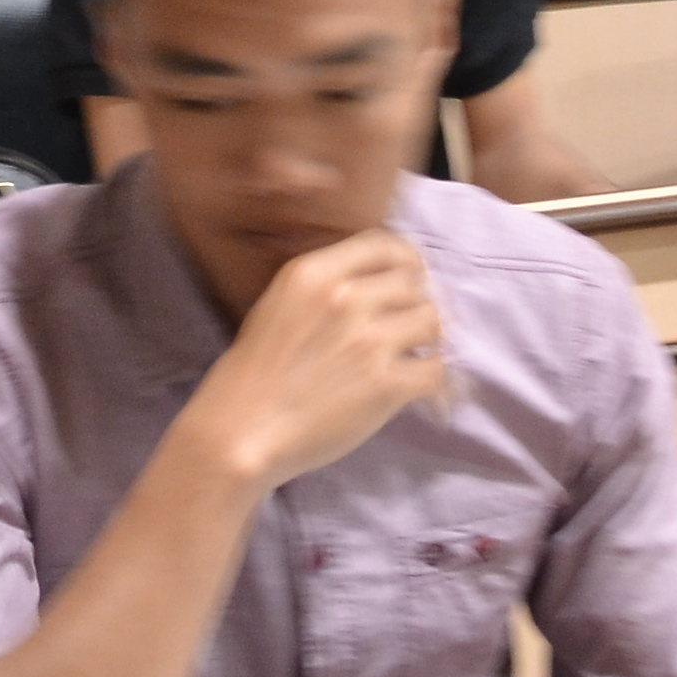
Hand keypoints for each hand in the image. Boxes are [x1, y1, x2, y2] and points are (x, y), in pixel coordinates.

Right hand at [175, 230, 447, 494]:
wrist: (241, 431)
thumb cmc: (251, 374)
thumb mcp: (279, 305)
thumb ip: (325, 287)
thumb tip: (374, 285)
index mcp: (315, 273)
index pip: (385, 244)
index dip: (407, 260)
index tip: (411, 278)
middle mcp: (347, 297)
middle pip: (414, 283)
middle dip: (416, 303)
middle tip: (412, 326)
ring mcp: (369, 341)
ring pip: (431, 321)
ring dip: (428, 339)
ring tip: (417, 355)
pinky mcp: (386, 385)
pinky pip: (435, 370)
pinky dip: (435, 382)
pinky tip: (424, 391)